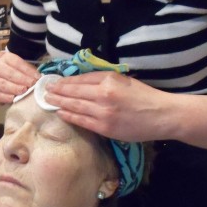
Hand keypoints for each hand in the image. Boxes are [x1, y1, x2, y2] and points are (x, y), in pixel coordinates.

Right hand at [0, 51, 40, 104]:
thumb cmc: (14, 77)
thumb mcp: (21, 70)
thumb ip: (29, 72)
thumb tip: (38, 78)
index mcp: (4, 58)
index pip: (17, 63)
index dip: (28, 71)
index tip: (37, 78)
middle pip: (9, 73)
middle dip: (22, 79)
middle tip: (31, 85)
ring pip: (3, 84)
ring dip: (15, 88)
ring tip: (23, 91)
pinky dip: (6, 97)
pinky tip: (13, 98)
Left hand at [44, 72, 173, 142]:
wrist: (161, 115)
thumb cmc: (144, 95)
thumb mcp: (124, 79)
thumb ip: (102, 78)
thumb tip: (80, 80)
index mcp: (109, 80)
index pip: (80, 80)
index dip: (64, 81)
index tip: (54, 81)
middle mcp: (104, 95)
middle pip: (74, 92)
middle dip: (57, 91)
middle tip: (45, 90)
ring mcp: (103, 113)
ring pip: (75, 106)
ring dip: (59, 103)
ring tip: (48, 100)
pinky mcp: (105, 128)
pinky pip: (82, 121)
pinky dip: (70, 116)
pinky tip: (61, 113)